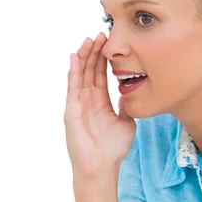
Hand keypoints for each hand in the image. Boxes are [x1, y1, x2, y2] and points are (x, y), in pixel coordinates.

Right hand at [64, 32, 135, 176]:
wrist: (102, 167)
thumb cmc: (113, 149)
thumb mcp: (126, 122)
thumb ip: (126, 106)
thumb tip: (129, 93)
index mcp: (100, 101)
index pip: (100, 74)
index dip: (104, 59)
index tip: (109, 43)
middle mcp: (87, 100)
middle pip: (89, 70)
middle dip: (94, 52)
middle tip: (100, 34)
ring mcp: (78, 104)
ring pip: (80, 74)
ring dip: (84, 56)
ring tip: (89, 40)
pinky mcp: (71, 110)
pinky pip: (72, 87)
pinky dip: (73, 71)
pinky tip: (74, 57)